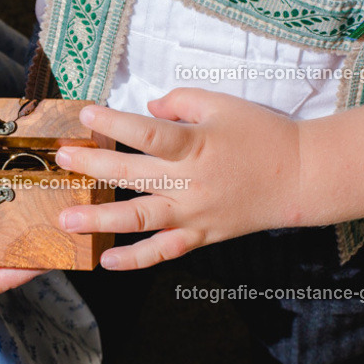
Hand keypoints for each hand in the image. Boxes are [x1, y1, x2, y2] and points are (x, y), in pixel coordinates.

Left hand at [55, 89, 303, 269]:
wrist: (301, 177)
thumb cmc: (262, 134)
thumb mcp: (222, 104)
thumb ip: (180, 102)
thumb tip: (146, 109)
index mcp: (195, 145)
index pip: (145, 133)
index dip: (113, 123)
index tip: (85, 114)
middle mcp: (189, 182)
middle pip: (131, 176)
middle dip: (91, 167)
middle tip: (61, 160)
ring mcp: (193, 214)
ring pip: (139, 219)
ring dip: (99, 220)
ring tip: (66, 219)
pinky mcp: (201, 236)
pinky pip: (164, 251)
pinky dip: (135, 260)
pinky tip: (106, 261)